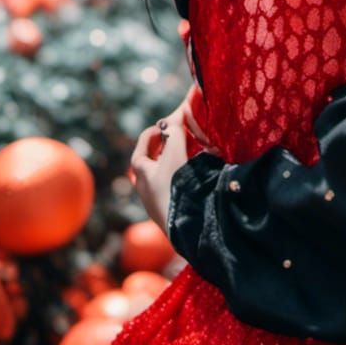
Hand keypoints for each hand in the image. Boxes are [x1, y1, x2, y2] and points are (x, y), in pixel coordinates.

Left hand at [129, 105, 191, 235]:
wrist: (185, 225)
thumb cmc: (174, 186)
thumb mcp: (175, 153)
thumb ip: (175, 132)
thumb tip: (175, 118)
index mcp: (142, 173)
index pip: (142, 148)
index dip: (153, 133)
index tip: (166, 125)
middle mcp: (147, 188)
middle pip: (153, 162)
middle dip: (167, 146)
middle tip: (180, 136)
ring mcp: (159, 200)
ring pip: (167, 174)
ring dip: (180, 159)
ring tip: (197, 151)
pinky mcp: (174, 209)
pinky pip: (178, 185)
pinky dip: (188, 174)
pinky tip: (204, 171)